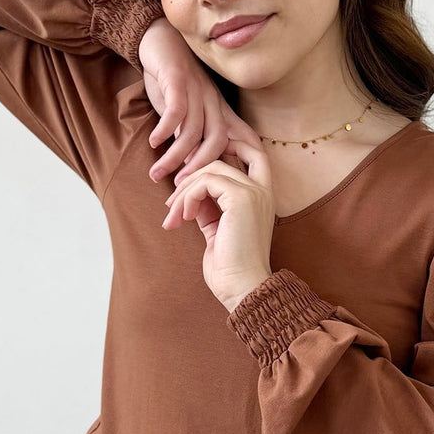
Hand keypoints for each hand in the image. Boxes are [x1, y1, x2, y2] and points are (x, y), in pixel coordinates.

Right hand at [138, 18, 261, 186]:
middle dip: (198, 168)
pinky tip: (153, 142)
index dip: (226, 167)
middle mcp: (212, 101)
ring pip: (192, 131)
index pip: (234, 142)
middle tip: (179, 187)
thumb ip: (188, 136)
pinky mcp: (178, 79)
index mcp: (218, 110)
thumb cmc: (172, 81)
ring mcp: (197, 89)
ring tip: (156, 173)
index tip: (210, 189)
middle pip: (216, 141)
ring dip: (174, 156)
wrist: (159, 40)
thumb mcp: (185, 111)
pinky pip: (177, 110)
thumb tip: (187, 168)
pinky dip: (166, 130)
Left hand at [160, 135, 275, 311]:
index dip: (227, 145)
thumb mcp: (216, 228)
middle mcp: (262, 191)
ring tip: (173, 216)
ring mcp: (254, 192)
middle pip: (222, 157)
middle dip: (190, 174)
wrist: (241, 288)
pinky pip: (205, 181)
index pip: (252, 152)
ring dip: (183, 191)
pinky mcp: (241, 198)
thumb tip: (188, 190)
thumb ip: (208, 206)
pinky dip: (188, 197)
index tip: (195, 164)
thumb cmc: (229, 268)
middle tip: (171, 202)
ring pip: (210, 169)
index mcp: (261, 197)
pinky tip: (184, 219)